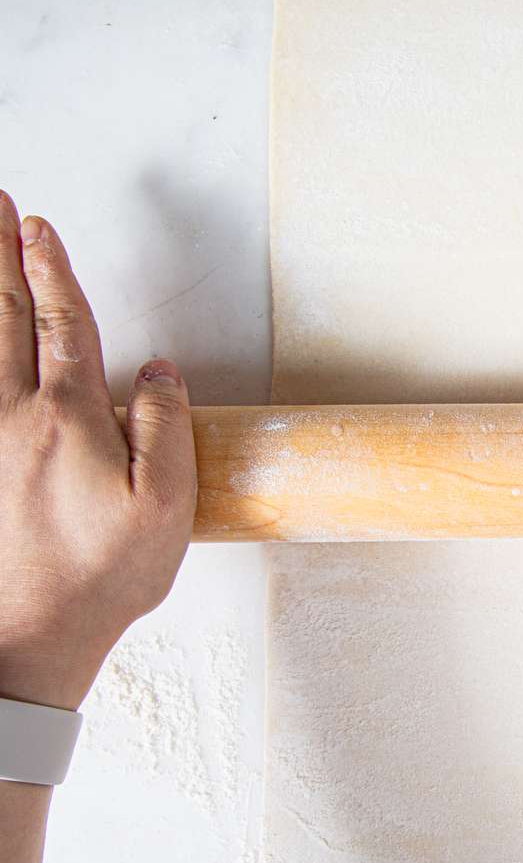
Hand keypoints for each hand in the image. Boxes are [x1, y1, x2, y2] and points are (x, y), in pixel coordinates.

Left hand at [0, 191, 196, 709]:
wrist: (26, 637)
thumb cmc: (102, 576)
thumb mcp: (166, 504)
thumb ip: (164, 427)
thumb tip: (159, 371)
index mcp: (68, 419)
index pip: (60, 325)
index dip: (51, 272)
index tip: (40, 226)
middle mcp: (12, 418)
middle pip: (0, 317)